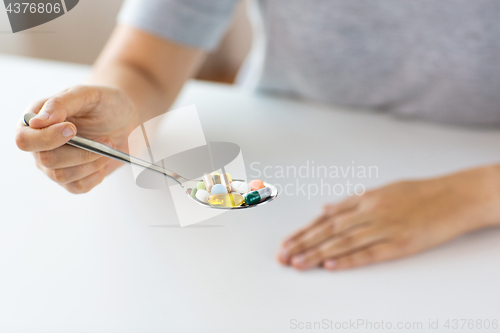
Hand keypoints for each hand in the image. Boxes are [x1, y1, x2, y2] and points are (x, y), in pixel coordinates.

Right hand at [16, 85, 138, 192]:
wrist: (125, 120)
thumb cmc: (103, 104)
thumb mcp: (86, 94)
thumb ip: (60, 103)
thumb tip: (36, 122)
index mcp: (34, 122)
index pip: (25, 139)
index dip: (47, 138)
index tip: (73, 129)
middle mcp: (39, 146)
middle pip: (46, 160)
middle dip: (80, 152)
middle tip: (105, 139)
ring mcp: (53, 165)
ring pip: (62, 176)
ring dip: (91, 162)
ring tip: (108, 147)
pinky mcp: (71, 179)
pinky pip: (78, 187)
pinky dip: (96, 175)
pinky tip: (104, 160)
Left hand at [277, 166, 499, 270]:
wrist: (453, 196)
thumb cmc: (418, 193)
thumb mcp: (381, 190)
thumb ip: (351, 201)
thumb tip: (326, 209)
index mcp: (364, 199)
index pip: (326, 218)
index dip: (304, 231)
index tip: (286, 242)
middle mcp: (369, 212)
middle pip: (329, 230)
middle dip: (302, 243)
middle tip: (283, 256)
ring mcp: (384, 227)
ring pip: (344, 242)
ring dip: (318, 254)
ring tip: (298, 264)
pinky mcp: (400, 243)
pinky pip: (370, 253)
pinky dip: (349, 260)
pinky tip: (331, 266)